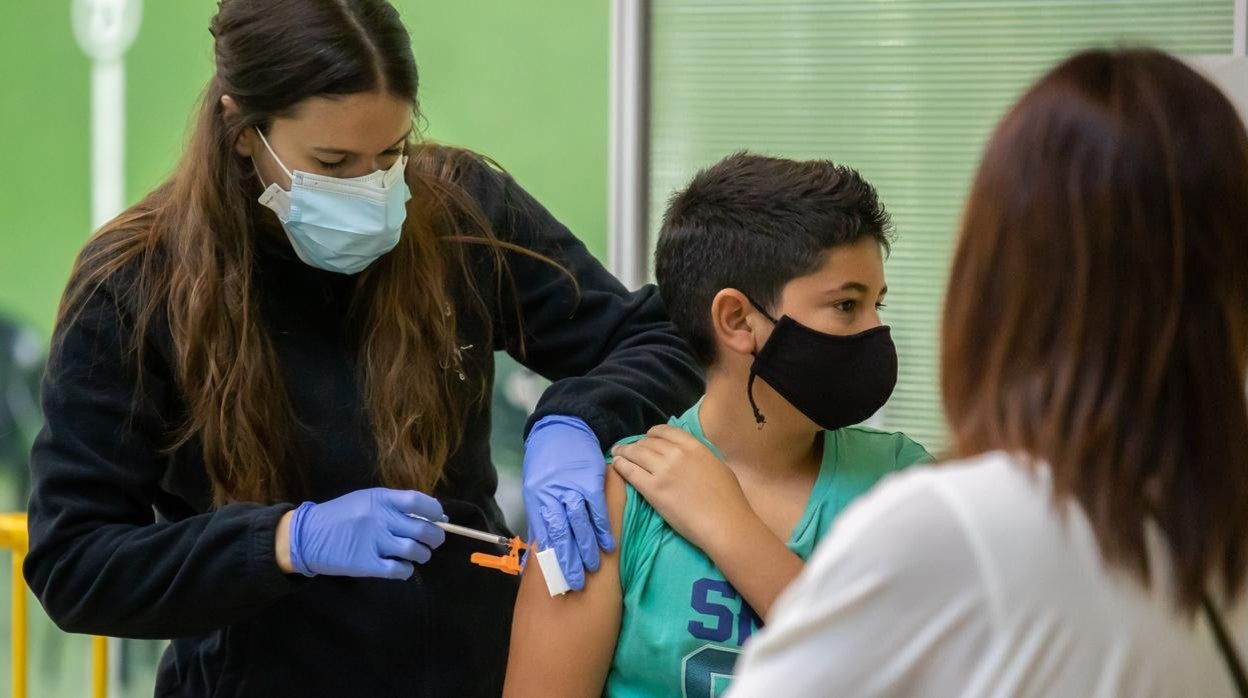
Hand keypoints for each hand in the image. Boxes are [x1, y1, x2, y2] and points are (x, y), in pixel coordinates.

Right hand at [286, 488, 446, 579]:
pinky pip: (399, 570)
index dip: (435, 511)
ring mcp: (374, 542)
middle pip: (423, 529)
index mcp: (381, 499)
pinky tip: (402, 568)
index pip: (419, 502)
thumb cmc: (341, 516)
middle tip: (433, 542)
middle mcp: (380, 518)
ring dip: (422, 555)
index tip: (438, 518)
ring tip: (417, 555)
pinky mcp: (366, 564)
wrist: (306, 536)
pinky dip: (406, 571)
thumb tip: (435, 515)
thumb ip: (396, 506)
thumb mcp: (366, 500)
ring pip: (415, 551)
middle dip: (435, 538)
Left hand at [522, 415, 613, 591]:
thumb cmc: (547, 460)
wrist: (562, 428)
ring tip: (593, 567)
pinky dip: (603, 528)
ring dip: (587, 548)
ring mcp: (572, 488)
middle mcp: (552, 495)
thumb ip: (543, 512)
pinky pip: (597, 510)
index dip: (551, 558)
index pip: (544, 535)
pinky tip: (608, 544)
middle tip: (576, 582)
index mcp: (536, 498)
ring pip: (579, 524)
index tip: (557, 578)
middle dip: (569, 561)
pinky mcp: (590, 481)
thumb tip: (546, 542)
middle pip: (561, 533)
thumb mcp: (536, 486)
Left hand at [611, 425, 754, 554]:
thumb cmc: (729, 500)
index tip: (647, 438)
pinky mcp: (652, 489)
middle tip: (628, 449)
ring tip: (616, 454)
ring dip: (624, 452)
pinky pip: (630, 471)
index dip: (652, 434)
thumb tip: (693, 455)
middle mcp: (676, 453)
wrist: (725, 523)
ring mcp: (663, 470)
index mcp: (694, 446)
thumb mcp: (718, 466)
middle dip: (636, 444)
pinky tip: (615, 465)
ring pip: (635, 453)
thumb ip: (701, 457)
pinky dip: (620, 465)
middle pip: (648, 442)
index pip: (665, 431)